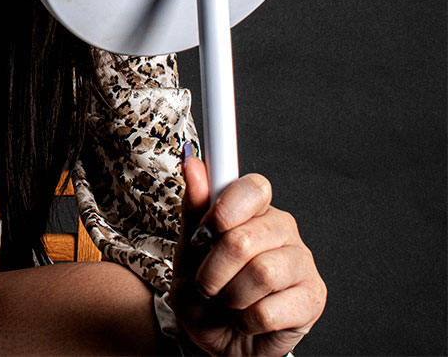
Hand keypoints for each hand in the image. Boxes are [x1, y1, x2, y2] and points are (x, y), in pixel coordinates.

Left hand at [169, 157, 326, 355]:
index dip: (225, 209)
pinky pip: (269, 310)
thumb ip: (194, 209)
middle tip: (207, 283)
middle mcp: (283, 230)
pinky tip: (247, 318)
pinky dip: (245, 320)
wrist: (216, 338)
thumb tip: (193, 163)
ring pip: (261, 274)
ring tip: (228, 302)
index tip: (206, 231)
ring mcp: (302, 263)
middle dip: (212, 269)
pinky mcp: (312, 299)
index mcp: (255, 210)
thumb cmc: (205, 291)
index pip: (253, 188)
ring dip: (229, 297)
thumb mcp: (189, 250)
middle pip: (244, 238)